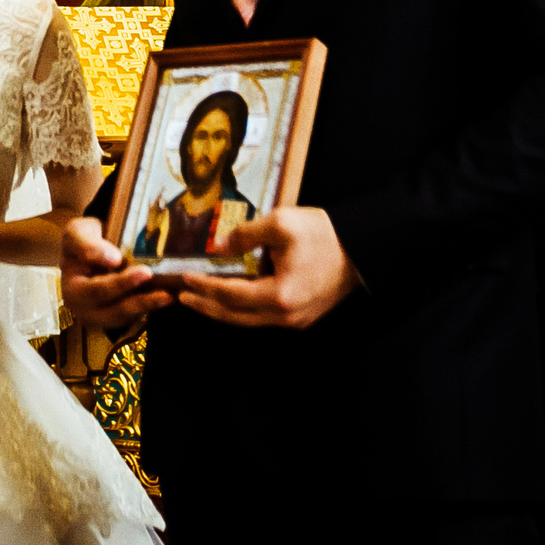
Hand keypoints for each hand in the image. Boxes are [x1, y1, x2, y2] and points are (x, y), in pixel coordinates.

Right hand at [60, 217, 172, 331]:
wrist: (92, 250)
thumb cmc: (84, 240)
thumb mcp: (77, 233)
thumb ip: (87, 245)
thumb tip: (112, 259)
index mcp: (72, 290)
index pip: (96, 289)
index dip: (119, 283)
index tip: (135, 268)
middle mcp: (86, 309)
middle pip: (113, 307)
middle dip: (136, 296)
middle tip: (156, 282)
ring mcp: (103, 316)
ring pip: (126, 315)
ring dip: (148, 305)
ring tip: (169, 296)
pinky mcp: (119, 317)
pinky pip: (135, 316)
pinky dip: (152, 306)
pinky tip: (170, 296)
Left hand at [173, 207, 356, 329]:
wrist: (362, 250)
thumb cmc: (323, 235)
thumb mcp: (281, 224)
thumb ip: (245, 235)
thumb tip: (219, 248)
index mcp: (280, 295)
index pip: (231, 295)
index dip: (205, 286)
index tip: (184, 277)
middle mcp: (286, 315)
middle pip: (235, 316)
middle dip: (206, 306)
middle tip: (182, 296)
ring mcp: (295, 320)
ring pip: (248, 321)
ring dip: (222, 310)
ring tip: (200, 297)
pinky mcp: (302, 317)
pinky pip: (263, 317)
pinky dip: (242, 309)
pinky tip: (232, 298)